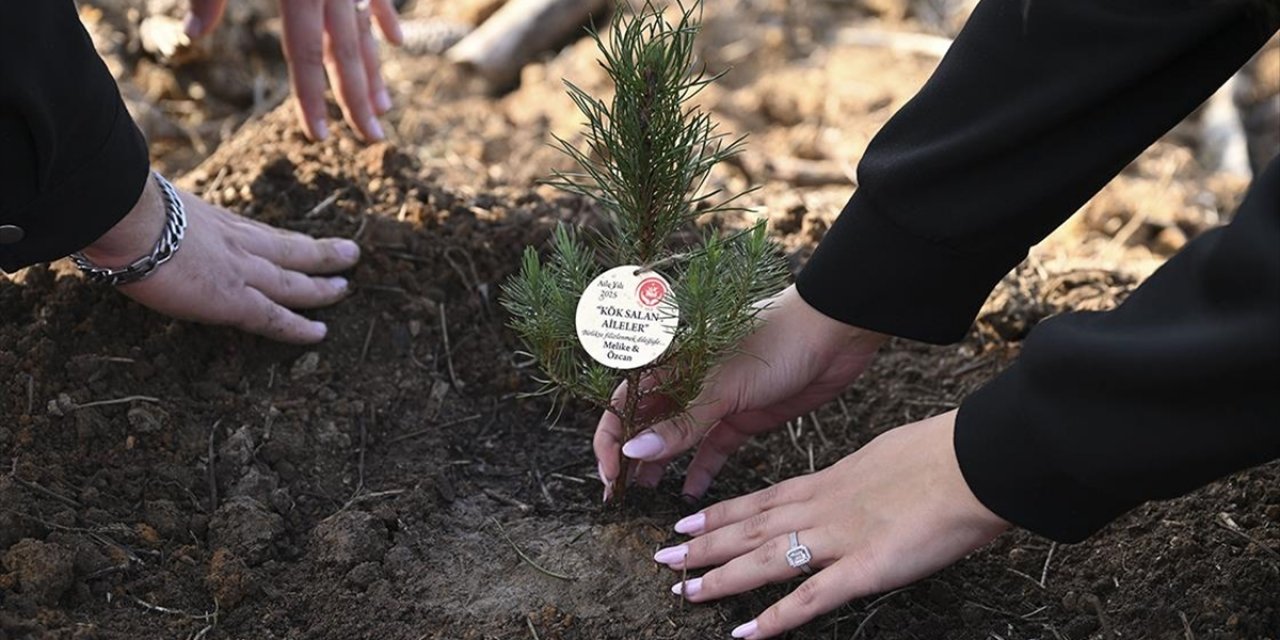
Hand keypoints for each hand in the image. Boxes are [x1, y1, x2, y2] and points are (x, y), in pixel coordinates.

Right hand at [79, 174, 359, 343]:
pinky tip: (320, 333)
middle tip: (349, 254)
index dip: (282, 239)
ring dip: (323, 286)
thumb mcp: (149, 203)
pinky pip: (275, 318)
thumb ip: (155, 214)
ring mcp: (241, 271)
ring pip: (294, 281)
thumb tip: (130, 219)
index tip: (299, 241)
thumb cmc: (123, 207)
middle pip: (290, 249)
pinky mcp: (235, 300)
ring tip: (345, 288)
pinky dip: (298, 327)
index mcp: (214, 219)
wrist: (126, 218)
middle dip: (321, 253)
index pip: (257, 232)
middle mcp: (237, 242)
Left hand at [184, 0, 403, 141]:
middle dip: (359, 99)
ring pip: (364, 30)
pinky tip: (395, 41)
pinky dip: (386, 16)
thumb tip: (190, 35)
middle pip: (346, 53)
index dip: (313, 98)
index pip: (306, 56)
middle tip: (374, 138)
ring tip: (384, 107)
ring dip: (375, 70)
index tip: (322, 137)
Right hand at [594, 285, 887, 498]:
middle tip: (619, 495)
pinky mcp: (744, 417)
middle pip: (647, 423)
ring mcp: (715, 401)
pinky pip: (714, 448)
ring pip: (677, 439)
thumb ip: (681, 423)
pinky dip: (701, 469)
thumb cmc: (774, 341)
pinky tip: (690, 493)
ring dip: (660, 466)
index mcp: (672, 362)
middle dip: (631, 457)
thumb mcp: (724, 387)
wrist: (834, 332)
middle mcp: (688, 382)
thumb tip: (635, 451)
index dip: (611, 438)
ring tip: (646, 496)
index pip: (625, 403)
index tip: (611, 474)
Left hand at [652, 411, 1009, 638]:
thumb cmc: (943, 455)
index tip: (687, 520)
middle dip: (703, 544)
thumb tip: (862, 484)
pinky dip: (775, 619)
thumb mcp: (889, 456)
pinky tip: (744, 634)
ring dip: (721, 578)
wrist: (974, 462)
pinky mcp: (864, 569)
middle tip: (663, 556)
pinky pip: (810, 599)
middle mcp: (823, 507)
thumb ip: (865, 477)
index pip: (761, 499)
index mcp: (830, 479)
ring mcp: (839, 538)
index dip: (721, 512)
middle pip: (750, 528)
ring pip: (765, 559)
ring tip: (683, 590)